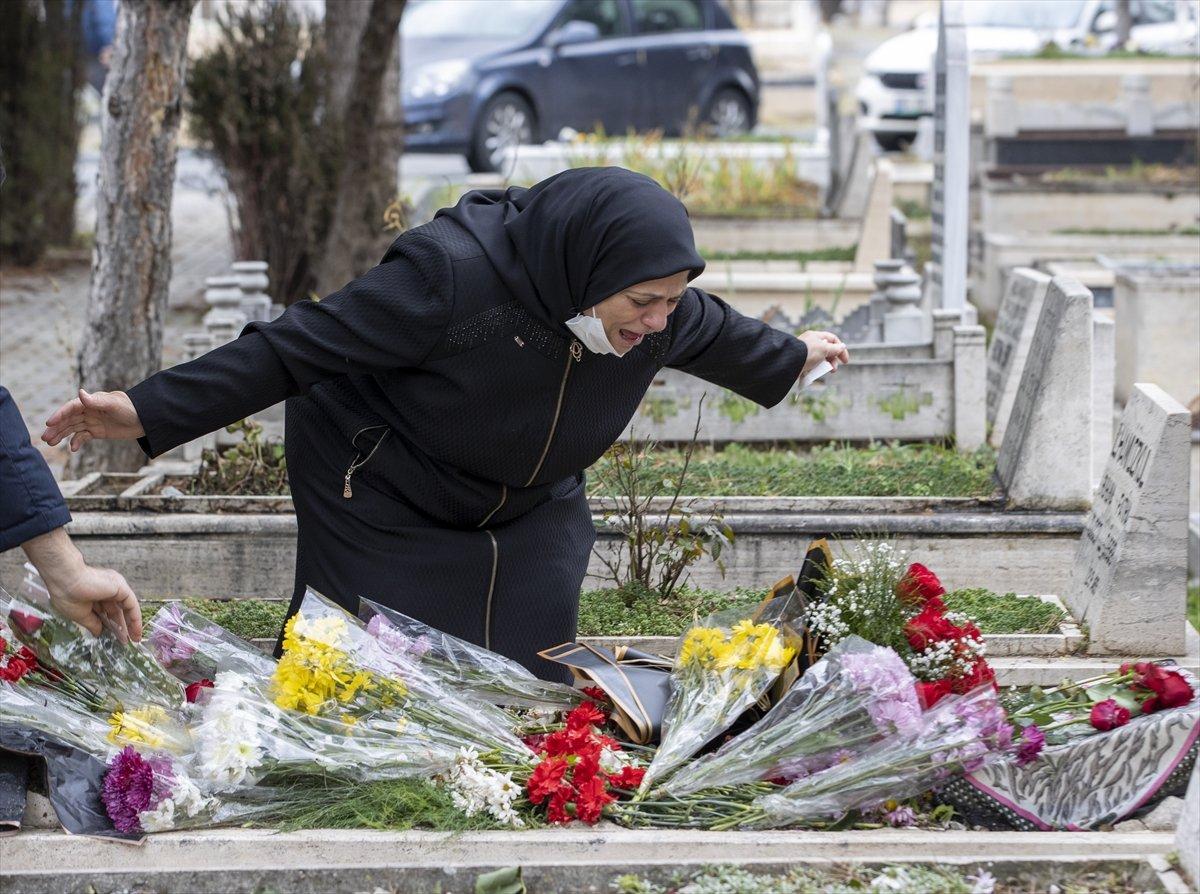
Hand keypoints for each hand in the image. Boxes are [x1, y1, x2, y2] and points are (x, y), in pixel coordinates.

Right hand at [21, 528, 141, 642]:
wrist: (65, 579)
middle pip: (117, 610)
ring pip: (126, 608)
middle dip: (122, 626)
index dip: (110, 625)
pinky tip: (135, 630)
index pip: (106, 611)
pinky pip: (131, 604)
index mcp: (94, 594)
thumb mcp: (81, 615)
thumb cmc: (67, 595)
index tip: (114, 638)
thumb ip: (93, 623)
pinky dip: (135, 618)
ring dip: (131, 624)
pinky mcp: (121, 587)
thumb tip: (98, 633)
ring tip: (134, 638)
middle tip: (126, 641)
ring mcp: (114, 587)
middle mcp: (106, 589)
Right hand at [41, 389, 143, 451]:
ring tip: (50, 443)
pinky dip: (77, 442)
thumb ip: (96, 401)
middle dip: (56, 428)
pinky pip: (83, 436)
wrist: (145, 420)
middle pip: (68, 420)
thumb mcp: (114, 405)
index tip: (49, 423)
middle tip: (45, 438)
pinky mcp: (97, 431)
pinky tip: (73, 448)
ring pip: (73, 428)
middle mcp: (88, 410)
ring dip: (61, 435)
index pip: (71, 408)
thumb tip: (80, 392)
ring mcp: (92, 421)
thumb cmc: (130, 408)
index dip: (59, 415)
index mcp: (90, 402)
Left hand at [798, 330, 850, 376]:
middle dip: (833, 360)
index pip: (832, 339)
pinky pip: (812, 365)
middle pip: (827, 350)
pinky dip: (817, 369)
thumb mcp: (824, 349)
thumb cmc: (807, 353)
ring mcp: (806, 353)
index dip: (840, 349)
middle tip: (834, 369)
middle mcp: (811, 343)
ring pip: (820, 359)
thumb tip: (842, 346)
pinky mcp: (802, 362)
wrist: (790, 362)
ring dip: (826, 365)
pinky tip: (817, 372)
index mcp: (816, 336)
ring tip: (825, 372)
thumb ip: (835, 348)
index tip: (844, 360)